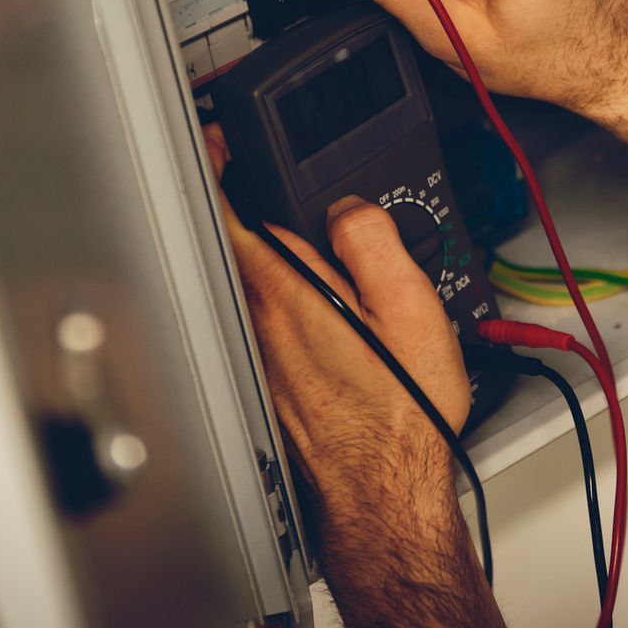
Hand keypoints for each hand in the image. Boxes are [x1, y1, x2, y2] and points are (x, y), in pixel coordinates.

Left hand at [205, 128, 468, 518]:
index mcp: (290, 291)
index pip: (227, 211)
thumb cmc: (403, 411)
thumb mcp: (412, 308)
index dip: (215, 164)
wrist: (385, 489)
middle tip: (275, 180)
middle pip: (238, 243)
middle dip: (255, 207)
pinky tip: (324, 312)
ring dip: (271, 255)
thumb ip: (374, 241)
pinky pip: (264, 320)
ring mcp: (261, 353)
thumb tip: (349, 206)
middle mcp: (263, 321)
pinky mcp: (270, 380)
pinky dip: (282, 300)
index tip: (216, 138)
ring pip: (251, 282)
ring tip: (312, 246)